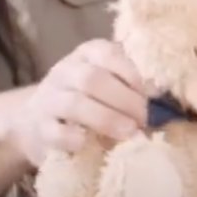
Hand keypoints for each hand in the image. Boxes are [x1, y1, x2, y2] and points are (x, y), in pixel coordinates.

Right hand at [16, 39, 150, 166]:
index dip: (132, 73)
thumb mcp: (107, 85)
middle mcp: (65, 72)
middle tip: (145, 119)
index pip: (108, 53)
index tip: (153, 94)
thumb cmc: (87, 102)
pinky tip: (90, 143)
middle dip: (124, 99)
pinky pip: (55, 132)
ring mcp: (48, 100)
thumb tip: (160, 93)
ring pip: (75, 103)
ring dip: (106, 118)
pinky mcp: (40, 129)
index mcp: (86, 55)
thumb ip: (132, 85)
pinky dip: (74, 138)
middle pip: (92, 79)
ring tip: (129, 133)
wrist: (35, 122)